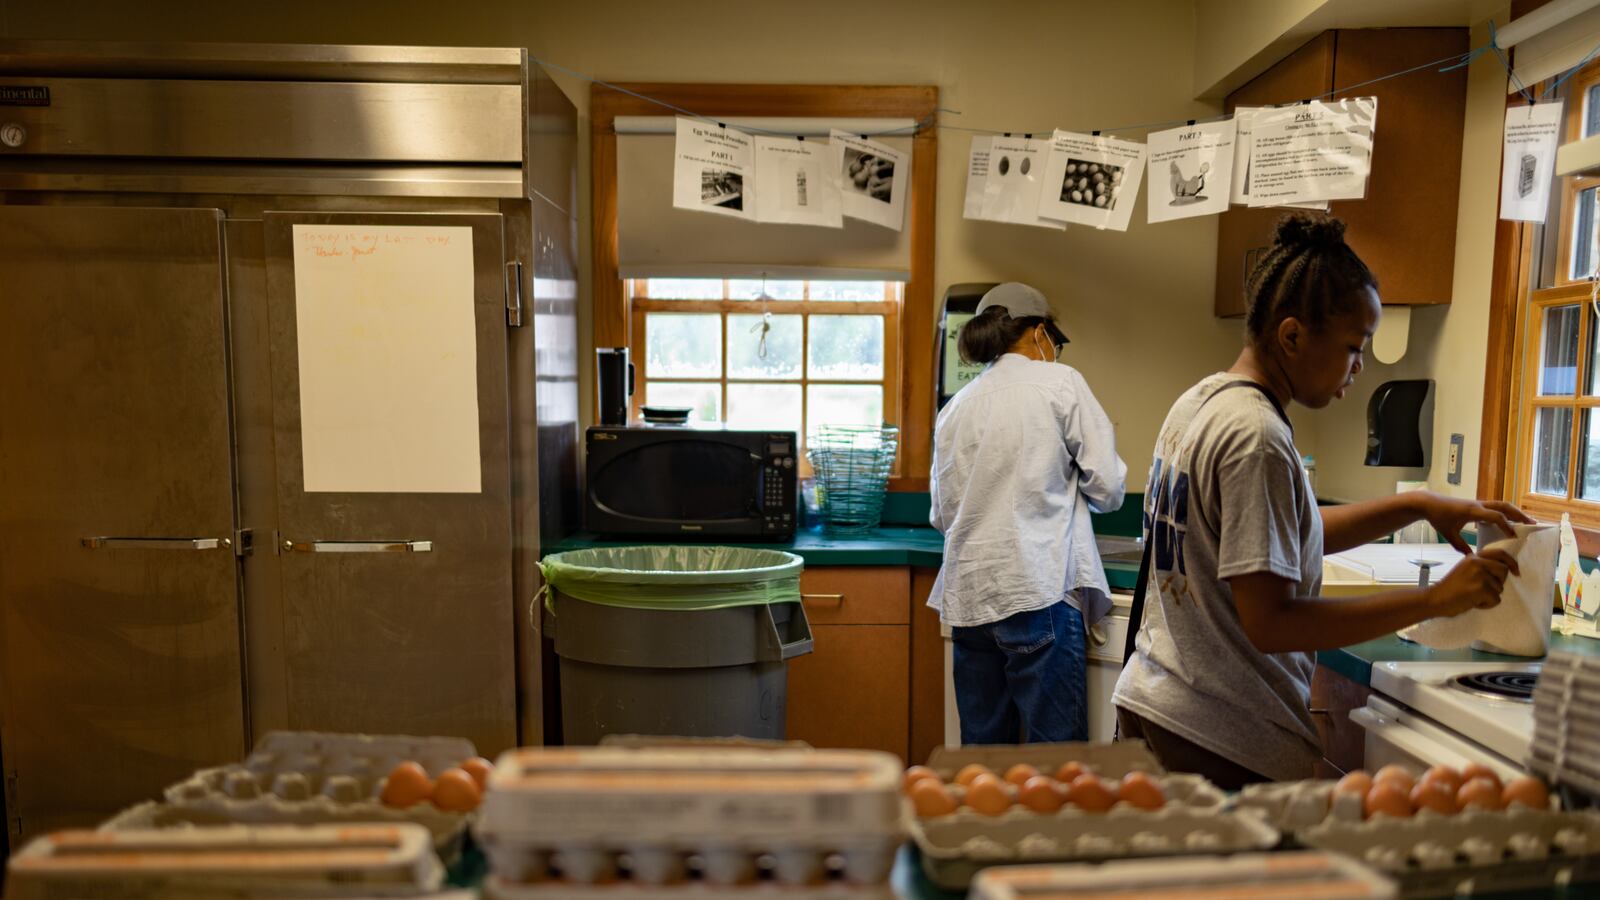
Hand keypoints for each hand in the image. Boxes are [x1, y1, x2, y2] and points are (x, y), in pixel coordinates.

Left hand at [1416, 493, 1535, 553]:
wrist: (1429, 503)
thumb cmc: (1438, 518)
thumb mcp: (1449, 534)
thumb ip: (1461, 546)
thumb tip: (1474, 558)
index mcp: (1473, 511)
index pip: (1496, 517)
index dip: (1506, 526)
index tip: (1514, 537)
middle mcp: (1478, 505)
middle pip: (1504, 506)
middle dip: (1519, 515)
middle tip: (1532, 524)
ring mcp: (1478, 503)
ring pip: (1501, 505)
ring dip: (1514, 512)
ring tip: (1526, 521)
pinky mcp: (1476, 504)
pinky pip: (1495, 507)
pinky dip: (1505, 512)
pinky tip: (1510, 520)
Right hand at [1426, 547, 1518, 617]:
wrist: (1435, 599)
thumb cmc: (1450, 588)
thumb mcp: (1465, 570)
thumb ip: (1481, 567)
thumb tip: (1504, 571)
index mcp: (1473, 557)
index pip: (1499, 553)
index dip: (1511, 562)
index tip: (1516, 572)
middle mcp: (1477, 563)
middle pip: (1504, 571)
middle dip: (1498, 583)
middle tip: (1484, 590)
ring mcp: (1479, 575)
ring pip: (1500, 588)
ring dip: (1490, 596)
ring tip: (1474, 596)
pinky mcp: (1481, 588)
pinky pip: (1496, 599)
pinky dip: (1487, 605)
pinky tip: (1473, 603)